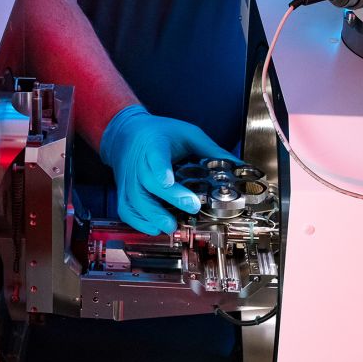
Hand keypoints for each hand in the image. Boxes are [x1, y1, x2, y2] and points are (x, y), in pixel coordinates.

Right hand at [99, 105, 237, 234]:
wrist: (128, 133)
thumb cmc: (162, 134)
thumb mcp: (188, 134)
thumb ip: (211, 150)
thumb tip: (239, 166)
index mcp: (155, 144)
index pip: (156, 156)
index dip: (160, 169)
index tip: (167, 179)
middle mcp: (139, 163)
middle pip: (149, 182)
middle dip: (170, 197)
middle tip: (191, 207)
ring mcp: (130, 180)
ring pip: (136, 200)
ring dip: (153, 216)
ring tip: (171, 227)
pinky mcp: (124, 192)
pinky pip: (127, 211)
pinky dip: (139, 222)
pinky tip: (155, 228)